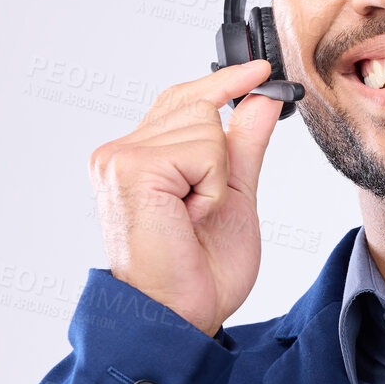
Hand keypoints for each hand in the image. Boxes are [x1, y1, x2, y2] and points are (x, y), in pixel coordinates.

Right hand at [88, 59, 285, 336]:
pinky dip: (212, 188)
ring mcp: (120, 158)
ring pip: (205, 126)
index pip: (181, 100)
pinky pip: (203, 150)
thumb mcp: (234, 195)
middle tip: (204, 208)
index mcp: (137, 159)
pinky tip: (189, 217)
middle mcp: (119, 152)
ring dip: (217, 179)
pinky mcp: (130, 167)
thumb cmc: (199, 272)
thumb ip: (245, 145)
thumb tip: (265, 97)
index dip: (222, 83)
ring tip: (192, 218)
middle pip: (197, 104)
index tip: (259, 68)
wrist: (179, 315)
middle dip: (221, 156)